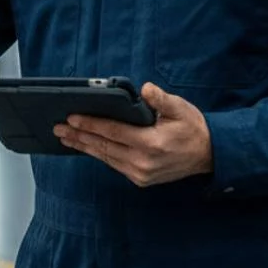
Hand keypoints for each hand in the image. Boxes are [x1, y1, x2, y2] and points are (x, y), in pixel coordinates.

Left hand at [54, 83, 212, 187]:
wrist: (209, 155)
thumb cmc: (192, 128)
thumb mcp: (180, 108)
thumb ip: (161, 99)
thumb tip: (145, 89)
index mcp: (151, 144)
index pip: (113, 132)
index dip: (90, 124)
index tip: (71, 118)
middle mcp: (143, 162)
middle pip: (103, 147)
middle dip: (78, 136)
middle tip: (58, 129)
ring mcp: (141, 173)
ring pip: (106, 158)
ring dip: (84, 147)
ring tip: (65, 138)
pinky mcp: (141, 179)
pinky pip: (114, 164)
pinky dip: (99, 154)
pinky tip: (86, 146)